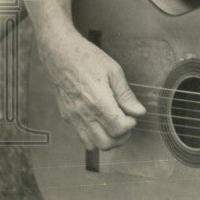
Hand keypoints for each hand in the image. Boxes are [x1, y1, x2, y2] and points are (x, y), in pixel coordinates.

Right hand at [39, 30, 145, 150]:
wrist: (60, 54)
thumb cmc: (87, 58)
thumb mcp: (114, 71)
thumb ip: (126, 95)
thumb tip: (139, 111)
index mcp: (99, 102)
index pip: (119, 128)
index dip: (131, 125)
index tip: (133, 116)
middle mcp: (84, 114)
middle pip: (106, 143)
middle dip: (122, 137)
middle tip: (127, 123)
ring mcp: (73, 117)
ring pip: (92, 145)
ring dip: (108, 140)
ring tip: (115, 125)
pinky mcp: (67, 116)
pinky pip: (81, 137)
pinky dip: (94, 136)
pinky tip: (101, 122)